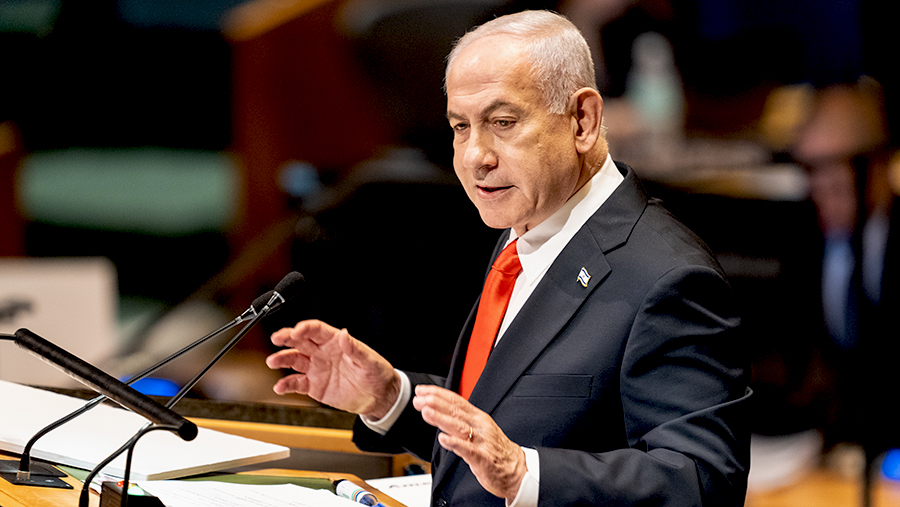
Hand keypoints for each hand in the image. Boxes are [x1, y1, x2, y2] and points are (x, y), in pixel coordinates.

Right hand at [266, 320, 399, 418]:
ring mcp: (316, 368)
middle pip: (300, 341)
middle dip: (286, 338)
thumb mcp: (369, 360)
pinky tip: (280, 387)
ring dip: (282, 359)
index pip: (316, 330)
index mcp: (334, 342)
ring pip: (294, 360)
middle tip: (276, 338)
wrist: (377, 396)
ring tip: (272, 361)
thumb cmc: (376, 373)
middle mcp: (322, 353)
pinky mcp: (314, 385)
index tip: (296, 331)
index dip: (305, 328)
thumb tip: (344, 334)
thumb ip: (354, 348)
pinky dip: (286, 384)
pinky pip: (296, 383)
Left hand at [412, 385, 526, 501]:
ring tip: (427, 412)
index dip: (438, 394)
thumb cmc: (494, 450)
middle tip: (420, 398)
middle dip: (435, 403)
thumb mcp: (478, 428)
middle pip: (455, 411)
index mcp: (477, 417)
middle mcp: (479, 426)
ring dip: (441, 418)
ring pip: (459, 427)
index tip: (422, 390)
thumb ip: (459, 420)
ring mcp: (481, 441)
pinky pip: (467, 450)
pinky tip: (444, 439)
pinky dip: (455, 443)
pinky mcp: (483, 458)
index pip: (456, 401)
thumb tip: (437, 409)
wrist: (516, 470)